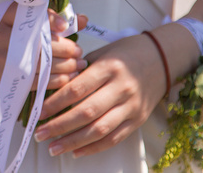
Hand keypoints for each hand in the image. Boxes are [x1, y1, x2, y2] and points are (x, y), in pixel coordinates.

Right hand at [0, 3, 86, 98]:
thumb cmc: (11, 44)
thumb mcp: (24, 27)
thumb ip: (53, 21)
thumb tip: (83, 20)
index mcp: (3, 16)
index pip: (29, 13)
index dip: (50, 19)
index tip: (66, 26)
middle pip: (39, 41)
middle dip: (65, 48)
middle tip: (79, 51)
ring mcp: (0, 59)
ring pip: (41, 62)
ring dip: (65, 65)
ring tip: (78, 64)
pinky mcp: (5, 79)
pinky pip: (37, 80)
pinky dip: (57, 79)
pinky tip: (68, 77)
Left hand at [33, 34, 166, 157]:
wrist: (162, 59)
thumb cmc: (128, 52)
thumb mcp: (103, 52)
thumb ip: (82, 70)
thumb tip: (56, 89)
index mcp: (109, 68)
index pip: (77, 89)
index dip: (55, 103)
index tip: (39, 112)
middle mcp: (121, 88)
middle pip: (86, 112)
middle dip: (59, 126)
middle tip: (40, 133)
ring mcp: (131, 106)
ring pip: (99, 130)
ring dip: (73, 141)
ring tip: (53, 147)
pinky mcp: (137, 120)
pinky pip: (114, 138)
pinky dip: (93, 147)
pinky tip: (76, 151)